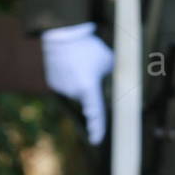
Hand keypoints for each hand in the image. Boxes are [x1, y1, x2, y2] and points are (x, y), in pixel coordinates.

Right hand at [41, 22, 113, 143]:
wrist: (61, 34)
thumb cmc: (88, 47)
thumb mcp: (108, 60)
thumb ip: (114, 75)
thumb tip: (122, 84)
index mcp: (89, 87)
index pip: (96, 113)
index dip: (97, 128)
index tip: (95, 140)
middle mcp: (73, 91)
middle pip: (87, 97)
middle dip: (90, 87)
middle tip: (91, 69)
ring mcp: (61, 87)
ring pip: (75, 91)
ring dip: (79, 82)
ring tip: (77, 62)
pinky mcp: (52, 82)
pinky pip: (65, 85)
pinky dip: (68, 78)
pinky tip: (68, 64)